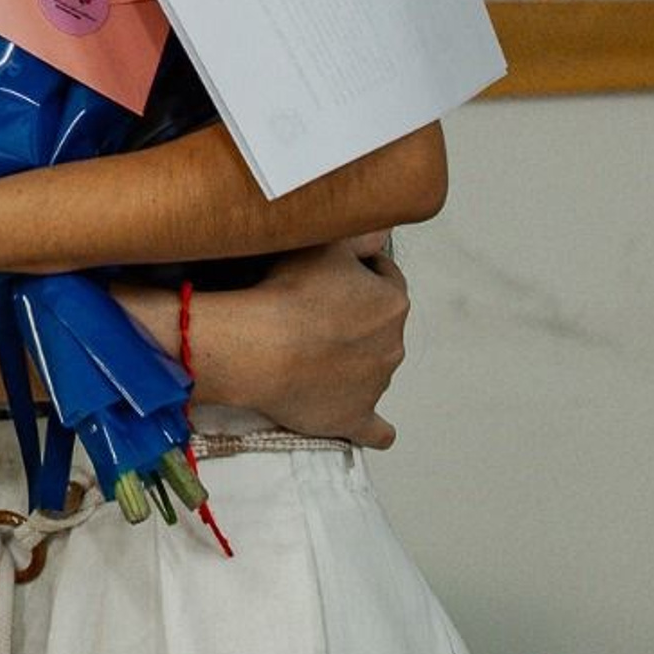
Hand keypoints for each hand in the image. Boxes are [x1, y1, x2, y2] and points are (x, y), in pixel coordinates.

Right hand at [188, 232, 408, 447]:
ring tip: (306, 350)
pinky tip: (376, 428)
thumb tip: (384, 225)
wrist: (260, 348)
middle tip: (309, 308)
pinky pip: (374, 428)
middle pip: (377, 323)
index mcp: (392, 301)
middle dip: (352, 315)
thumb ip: (360, 233)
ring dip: (350, 358)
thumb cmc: (288, 291)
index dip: (354, 271)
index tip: (326, 272)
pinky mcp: (353, 418)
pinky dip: (374, 427)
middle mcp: (393, 344)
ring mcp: (375, 385)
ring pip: (370, 366)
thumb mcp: (325, 243)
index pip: (382, 277)